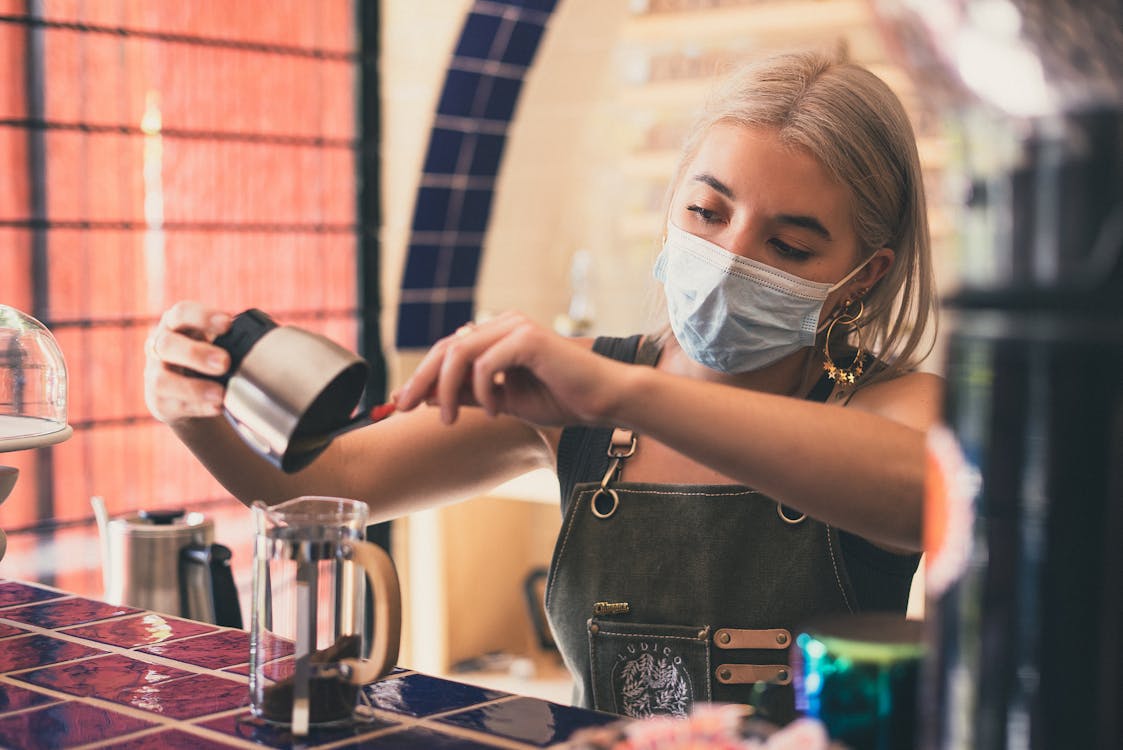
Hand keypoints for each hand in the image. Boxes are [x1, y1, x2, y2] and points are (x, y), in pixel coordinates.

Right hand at [144, 301, 232, 422]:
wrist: (189, 393)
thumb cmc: (208, 359)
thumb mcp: (217, 342)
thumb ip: (235, 340)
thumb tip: (275, 340)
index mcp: (177, 325)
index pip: (181, 312)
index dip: (202, 317)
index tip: (228, 324)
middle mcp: (160, 347)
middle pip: (168, 345)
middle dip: (196, 354)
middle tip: (225, 363)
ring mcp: (155, 375)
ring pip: (163, 380)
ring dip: (195, 387)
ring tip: (221, 393)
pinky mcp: (158, 401)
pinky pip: (172, 405)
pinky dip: (198, 406)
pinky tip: (217, 406)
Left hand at [394, 311, 623, 427]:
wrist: (604, 401)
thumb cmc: (561, 400)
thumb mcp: (504, 402)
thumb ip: (470, 395)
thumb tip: (428, 397)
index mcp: (498, 334)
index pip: (448, 349)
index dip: (421, 375)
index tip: (400, 403)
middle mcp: (504, 323)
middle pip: (447, 347)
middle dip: (421, 380)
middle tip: (404, 408)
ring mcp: (516, 327)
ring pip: (460, 352)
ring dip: (448, 389)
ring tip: (451, 419)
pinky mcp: (528, 338)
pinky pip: (486, 363)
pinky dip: (483, 390)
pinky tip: (497, 411)